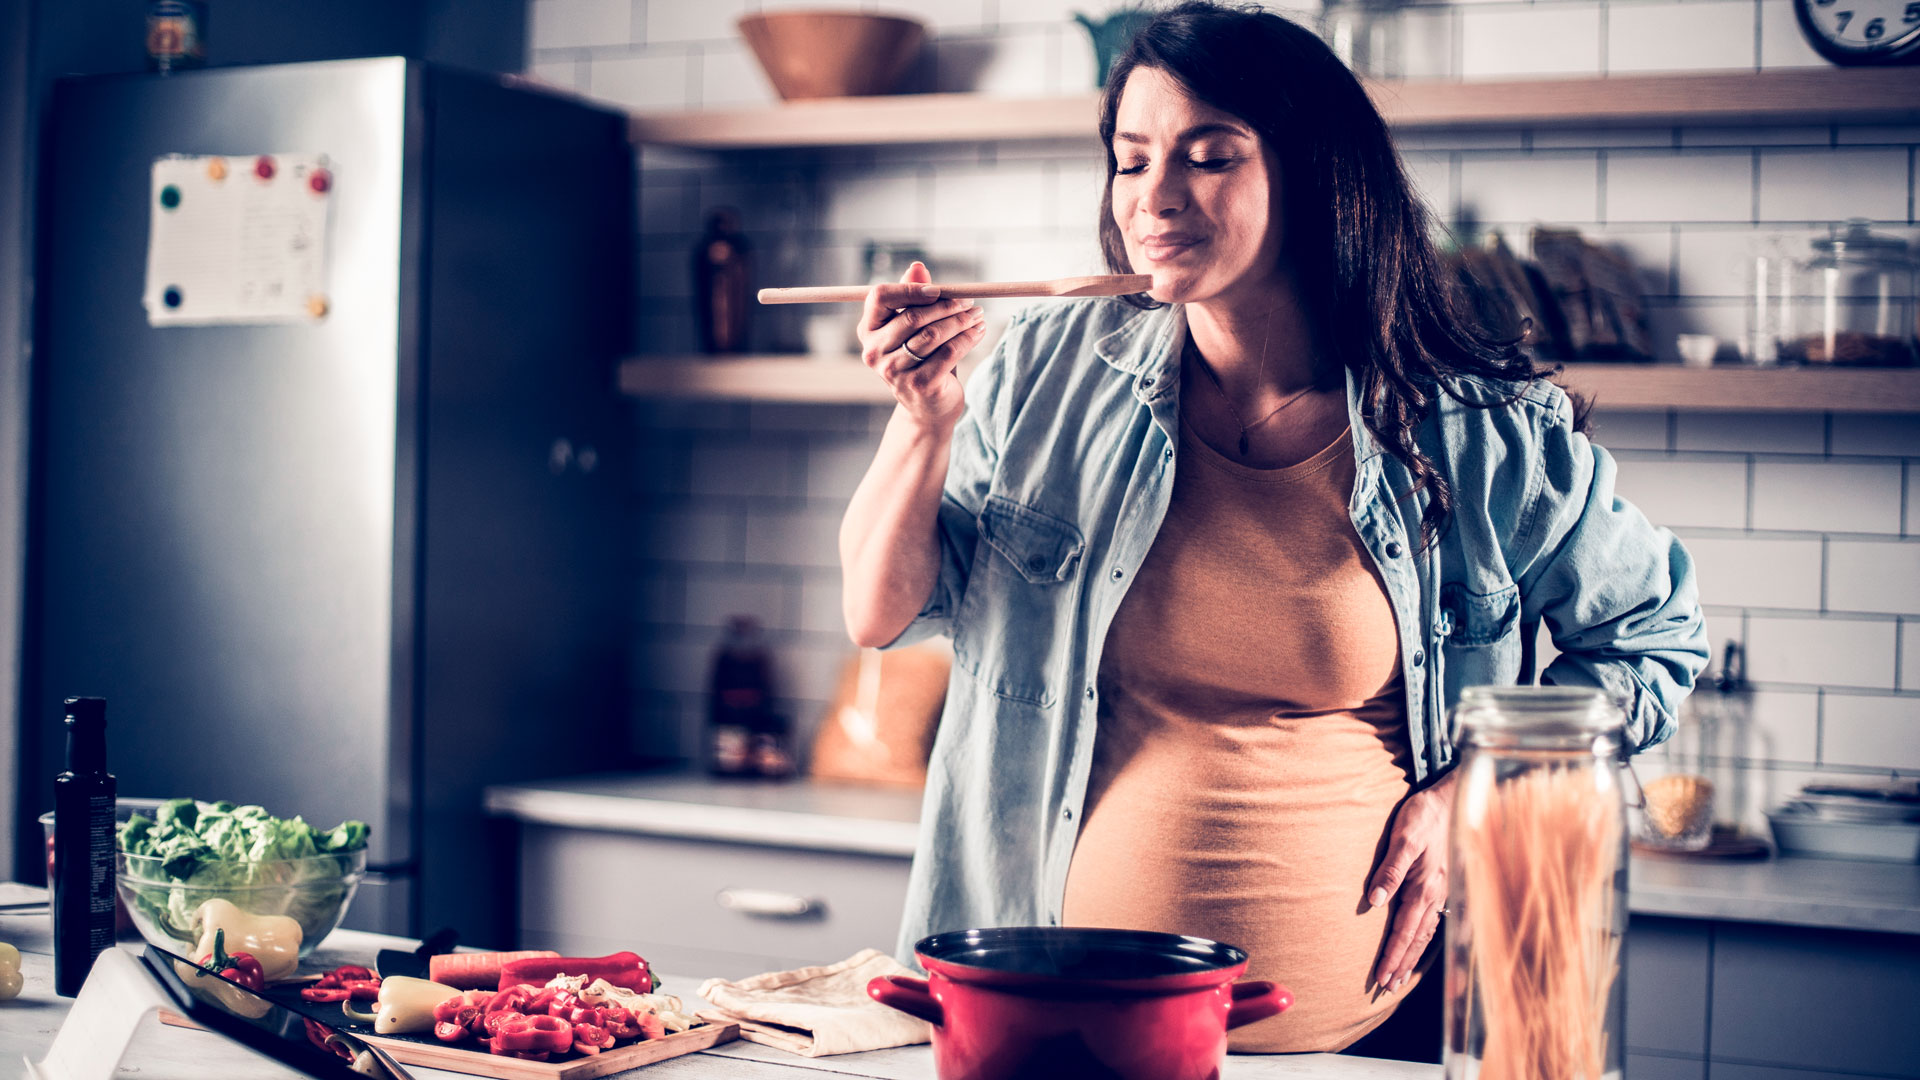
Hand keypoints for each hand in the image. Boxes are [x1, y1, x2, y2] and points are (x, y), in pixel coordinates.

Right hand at [858, 261, 987, 429]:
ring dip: (961, 321)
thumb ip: (913, 297)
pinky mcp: (919, 385)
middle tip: (969, 302)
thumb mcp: (914, 328)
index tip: (938, 290)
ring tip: (977, 316)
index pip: (879, 297)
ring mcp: (894, 371)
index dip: (910, 289)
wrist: (927, 408)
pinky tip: (978, 332)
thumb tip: (917, 267)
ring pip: (933, 334)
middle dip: (947, 306)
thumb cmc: (920, 360)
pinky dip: (968, 338)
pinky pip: (949, 352)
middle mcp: (874, 352)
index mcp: (868, 331)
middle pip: (913, 316)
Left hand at [1367, 770, 1456, 992]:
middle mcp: (1436, 895)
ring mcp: (1443, 891)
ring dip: (1412, 956)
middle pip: (1416, 940)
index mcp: (1423, 888)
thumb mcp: (1403, 837)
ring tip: (1400, 976)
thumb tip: (1374, 902)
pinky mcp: (1444, 884)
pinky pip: (1434, 921)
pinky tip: (1420, 945)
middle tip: (1387, 987)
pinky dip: (1424, 939)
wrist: (1455, 798)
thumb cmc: (1425, 815)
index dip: (1392, 956)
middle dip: (1401, 964)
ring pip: (1426, 933)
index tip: (1380, 978)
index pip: (1404, 932)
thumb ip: (1390, 869)